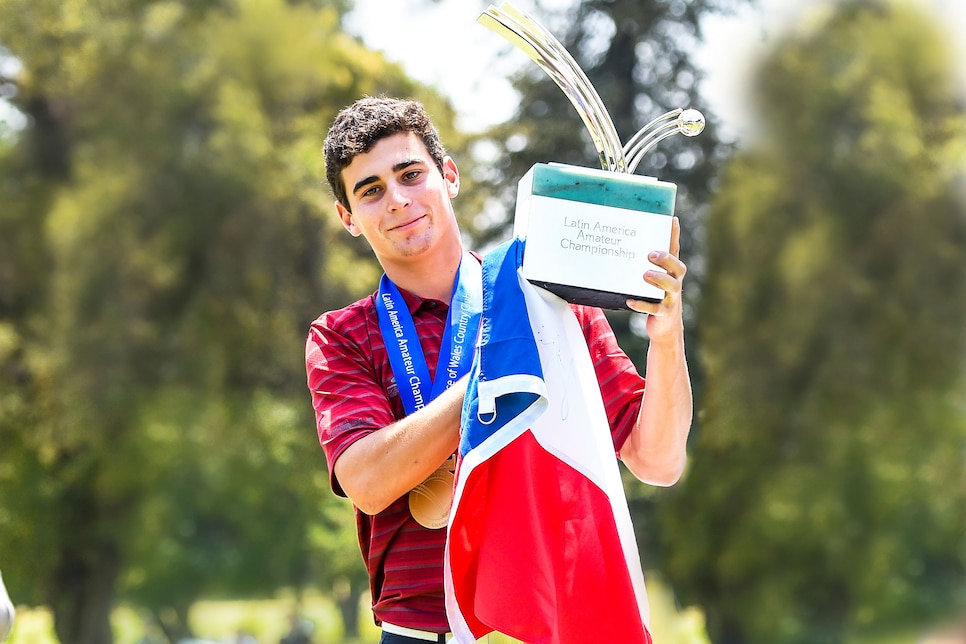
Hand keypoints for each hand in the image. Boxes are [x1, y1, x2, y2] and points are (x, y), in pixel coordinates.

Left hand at [625, 216, 686, 342]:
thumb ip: (646, 267)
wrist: (666, 329)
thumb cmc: (656, 299)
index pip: (675, 251)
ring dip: (659, 279)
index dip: (674, 236)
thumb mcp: (653, 282)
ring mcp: (671, 299)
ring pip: (671, 287)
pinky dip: (642, 304)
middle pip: (677, 268)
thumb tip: (624, 249)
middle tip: (650, 254)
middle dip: (666, 259)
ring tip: (645, 274)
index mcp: (672, 273)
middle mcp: (675, 283)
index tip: (672, 220)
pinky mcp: (664, 314)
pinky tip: (629, 300)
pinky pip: (655, 308)